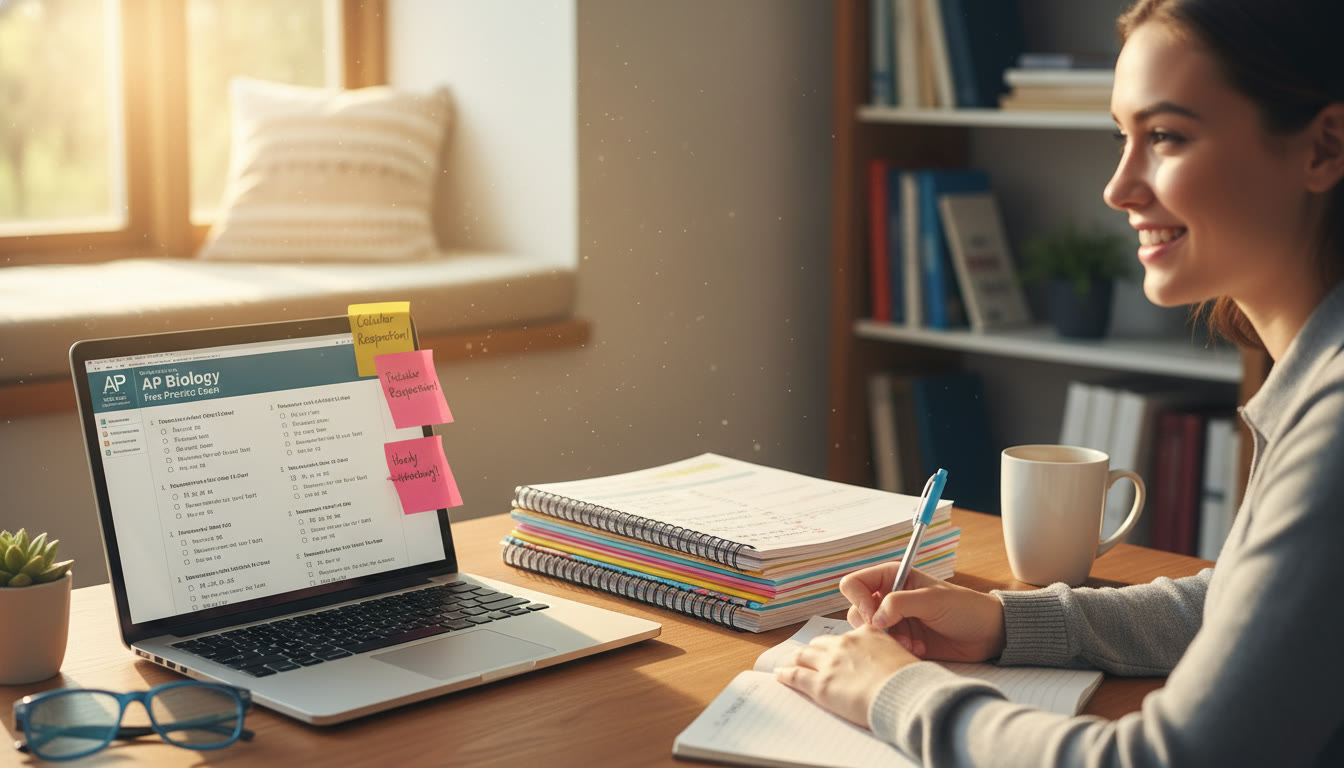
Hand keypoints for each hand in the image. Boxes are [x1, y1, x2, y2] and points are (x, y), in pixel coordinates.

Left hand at [775, 626, 917, 727]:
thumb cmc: (911, 681)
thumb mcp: (903, 656)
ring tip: (789, 664)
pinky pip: (795, 676)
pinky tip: (780, 675)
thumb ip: (888, 654)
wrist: (904, 694)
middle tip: (807, 657)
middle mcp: (845, 644)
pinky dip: (785, 674)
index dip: (835, 645)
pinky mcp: (820, 684)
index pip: (844, 637)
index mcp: (867, 634)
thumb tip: (889, 664)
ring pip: (804, 656)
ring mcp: (830, 663)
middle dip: (813, 651)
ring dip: (796, 660)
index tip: (831, 650)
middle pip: (820, 644)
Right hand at [841, 565, 1005, 662]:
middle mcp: (888, 598)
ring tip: (911, 644)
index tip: (873, 617)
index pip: (855, 584)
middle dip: (873, 626)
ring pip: (868, 633)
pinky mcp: (902, 641)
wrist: (987, 634)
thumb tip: (873, 619)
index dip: (859, 600)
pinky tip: (919, 649)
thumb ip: (899, 604)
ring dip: (887, 641)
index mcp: (892, 578)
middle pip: (856, 611)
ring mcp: (895, 621)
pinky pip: (884, 648)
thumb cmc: (965, 607)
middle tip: (894, 633)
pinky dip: (897, 651)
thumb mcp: (932, 600)